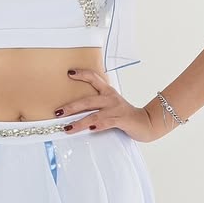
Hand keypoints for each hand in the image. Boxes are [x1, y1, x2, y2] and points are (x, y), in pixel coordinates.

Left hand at [54, 68, 174, 142]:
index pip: (94, 78)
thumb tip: (75, 110)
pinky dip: (97, 126)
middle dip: (71, 107)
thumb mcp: (111, 105)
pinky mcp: (121, 119)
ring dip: (79, 122)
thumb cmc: (125, 115)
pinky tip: (89, 129)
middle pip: (87, 100)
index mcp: (108, 92)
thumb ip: (97, 105)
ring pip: (93, 115)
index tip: (69, 73)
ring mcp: (116, 109)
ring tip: (67, 127)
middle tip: (58, 112)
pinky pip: (106, 122)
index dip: (82, 74)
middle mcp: (110, 98)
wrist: (146, 123)